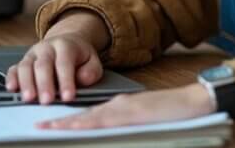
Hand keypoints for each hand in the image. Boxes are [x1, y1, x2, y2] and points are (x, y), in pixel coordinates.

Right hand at [5, 10, 108, 103]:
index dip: (66, 81)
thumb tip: (82, 79)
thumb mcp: (92, 61)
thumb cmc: (79, 56)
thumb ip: (91, 71)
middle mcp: (46, 48)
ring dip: (26, 83)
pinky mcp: (22, 61)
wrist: (67, 42)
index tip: (68, 97)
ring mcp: (32, 54)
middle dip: (44, 84)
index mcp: (65, 46)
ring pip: (26, 66)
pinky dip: (11, 78)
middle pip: (43, 65)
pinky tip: (12, 89)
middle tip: (46, 100)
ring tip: (29, 98)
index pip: (64, 63)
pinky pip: (14, 68)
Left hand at [36, 84, 215, 129]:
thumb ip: (125, 123)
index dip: (68, 121)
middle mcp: (119, 105)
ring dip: (69, 123)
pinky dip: (89, 123)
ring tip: (48, 127)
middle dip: (61, 122)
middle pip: (85, 116)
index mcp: (120, 107)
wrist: (195, 101)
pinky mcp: (134, 113)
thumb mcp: (144, 120)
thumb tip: (108, 132)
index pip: (89, 116)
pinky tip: (78, 126)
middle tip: (39, 126)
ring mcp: (126, 108)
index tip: (49, 125)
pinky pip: (106, 120)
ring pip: (91, 117)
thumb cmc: (173, 113)